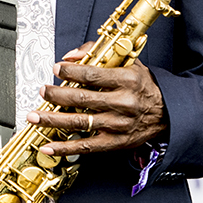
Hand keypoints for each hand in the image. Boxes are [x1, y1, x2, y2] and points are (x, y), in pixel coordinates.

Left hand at [28, 49, 166, 156]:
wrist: (168, 113)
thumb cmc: (144, 86)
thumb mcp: (128, 63)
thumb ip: (98, 54)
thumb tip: (70, 56)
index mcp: (127, 80)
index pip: (93, 75)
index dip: (72, 71)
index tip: (57, 68)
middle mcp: (123, 103)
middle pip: (83, 99)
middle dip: (57, 95)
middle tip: (43, 91)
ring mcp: (118, 125)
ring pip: (80, 122)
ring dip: (53, 120)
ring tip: (34, 117)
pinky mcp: (115, 142)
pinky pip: (86, 146)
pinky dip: (65, 148)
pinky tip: (48, 146)